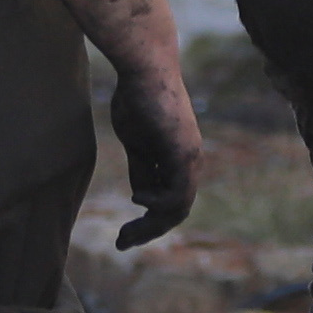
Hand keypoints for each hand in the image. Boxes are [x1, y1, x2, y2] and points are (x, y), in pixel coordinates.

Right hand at [110, 70, 202, 249]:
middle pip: (175, 210)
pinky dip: (157, 203)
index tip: (124, 233)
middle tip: (122, 244)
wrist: (144, 67)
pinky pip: (177, 193)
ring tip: (125, 235)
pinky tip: (138, 198)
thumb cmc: (136, 97)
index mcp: (179, 158)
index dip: (148, 221)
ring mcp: (190, 157)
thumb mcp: (136, 142)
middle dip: (148, 231)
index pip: (170, 201)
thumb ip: (142, 168)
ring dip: (150, 226)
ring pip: (177, 207)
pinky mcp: (184, 152)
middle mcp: (190, 161)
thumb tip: (140, 194)